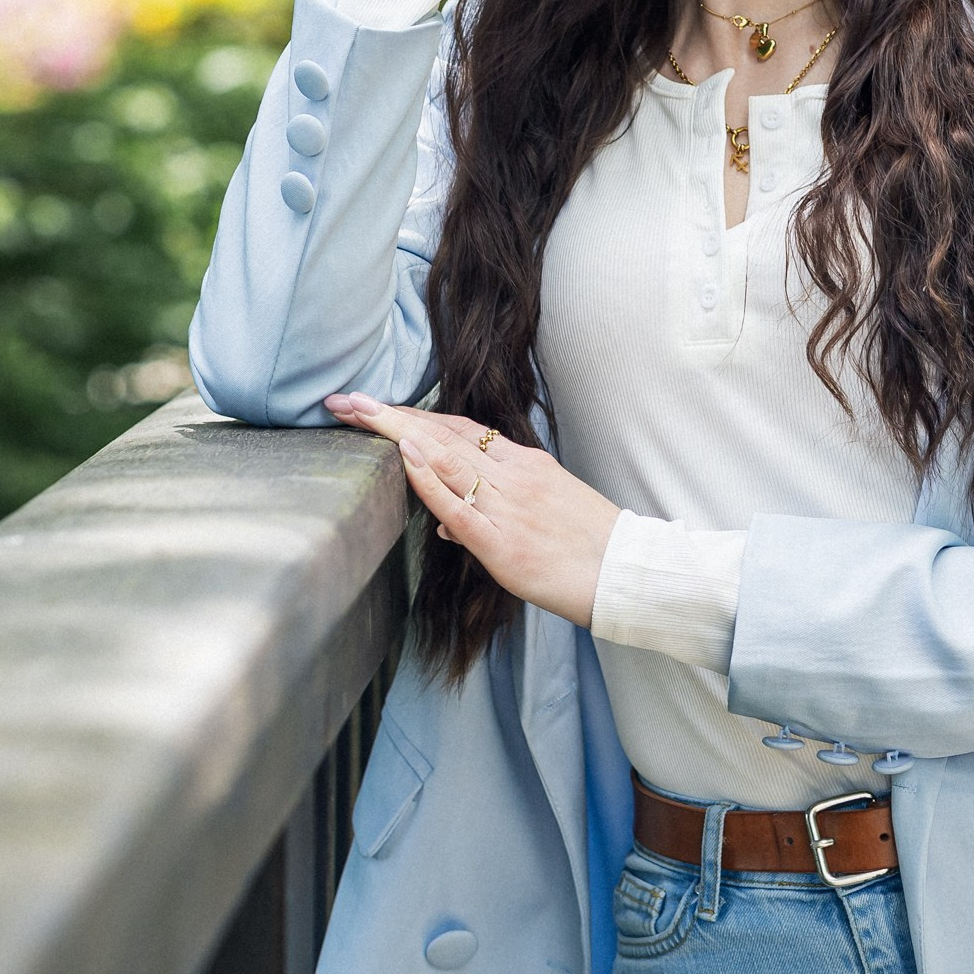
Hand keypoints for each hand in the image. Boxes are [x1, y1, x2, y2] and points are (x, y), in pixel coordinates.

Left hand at [325, 393, 620, 625]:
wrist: (628, 573)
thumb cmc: (589, 545)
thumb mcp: (546, 511)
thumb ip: (496, 508)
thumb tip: (447, 521)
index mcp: (524, 463)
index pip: (458, 428)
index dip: (413, 414)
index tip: (374, 405)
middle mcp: (513, 475)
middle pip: (441, 433)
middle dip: (389, 415)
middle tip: (345, 400)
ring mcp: (507, 505)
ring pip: (444, 458)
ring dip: (396, 432)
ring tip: (356, 413)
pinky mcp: (503, 542)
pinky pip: (459, 504)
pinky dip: (428, 477)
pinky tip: (403, 454)